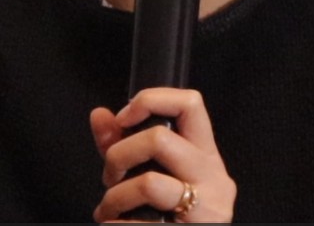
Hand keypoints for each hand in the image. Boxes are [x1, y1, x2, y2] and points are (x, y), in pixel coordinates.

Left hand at [89, 88, 235, 222]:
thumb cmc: (171, 220)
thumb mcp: (150, 176)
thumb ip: (124, 146)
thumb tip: (99, 116)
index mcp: (205, 156)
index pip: (191, 103)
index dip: (151, 100)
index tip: (123, 118)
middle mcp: (214, 178)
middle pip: (160, 138)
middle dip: (118, 155)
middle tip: (110, 178)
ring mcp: (208, 209)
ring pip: (148, 182)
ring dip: (114, 198)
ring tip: (110, 210)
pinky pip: (142, 224)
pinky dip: (117, 225)